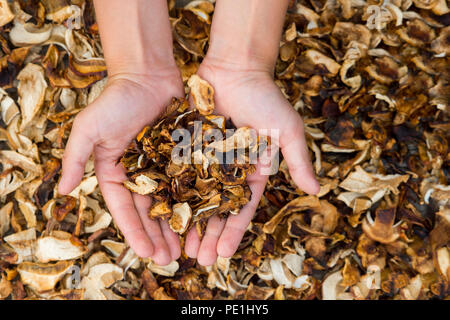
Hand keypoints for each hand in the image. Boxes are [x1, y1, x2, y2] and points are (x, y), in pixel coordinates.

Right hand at [58, 69, 183, 264]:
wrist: (147, 75)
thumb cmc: (116, 101)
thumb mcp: (89, 129)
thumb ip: (75, 159)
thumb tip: (65, 192)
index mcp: (116, 173)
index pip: (125, 209)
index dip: (134, 232)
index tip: (145, 253)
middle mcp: (139, 174)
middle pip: (150, 212)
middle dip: (158, 237)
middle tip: (170, 260)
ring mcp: (162, 166)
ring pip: (171, 203)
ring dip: (177, 227)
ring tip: (186, 249)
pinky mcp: (182, 157)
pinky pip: (189, 183)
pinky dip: (194, 202)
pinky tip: (203, 220)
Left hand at [184, 58, 319, 265]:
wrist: (236, 66)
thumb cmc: (264, 97)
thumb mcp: (287, 130)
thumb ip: (299, 160)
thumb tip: (317, 190)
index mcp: (252, 171)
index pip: (242, 208)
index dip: (233, 231)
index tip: (223, 254)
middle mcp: (228, 170)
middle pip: (216, 209)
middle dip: (207, 234)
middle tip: (197, 260)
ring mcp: (205, 159)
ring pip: (194, 197)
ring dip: (187, 222)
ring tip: (178, 246)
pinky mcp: (186, 146)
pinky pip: (176, 173)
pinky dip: (170, 194)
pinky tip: (161, 214)